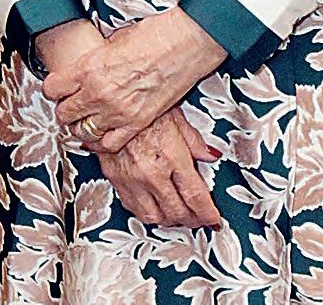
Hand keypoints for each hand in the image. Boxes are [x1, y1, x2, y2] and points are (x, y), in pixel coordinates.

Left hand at [41, 7, 226, 151]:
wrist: (186, 42)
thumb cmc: (155, 34)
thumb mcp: (114, 40)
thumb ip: (96, 59)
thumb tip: (87, 67)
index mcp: (90, 67)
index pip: (52, 88)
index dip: (54, 88)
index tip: (59, 87)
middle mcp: (98, 92)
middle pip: (64, 114)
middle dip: (66, 108)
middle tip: (73, 103)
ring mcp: (117, 111)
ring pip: (82, 132)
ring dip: (82, 125)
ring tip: (89, 118)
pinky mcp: (136, 124)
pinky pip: (107, 144)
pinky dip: (102, 141)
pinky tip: (104, 132)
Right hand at [98, 105, 221, 228]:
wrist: (109, 102)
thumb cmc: (142, 103)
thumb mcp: (176, 115)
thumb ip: (194, 141)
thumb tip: (210, 155)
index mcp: (172, 155)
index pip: (195, 195)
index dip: (207, 212)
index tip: (213, 218)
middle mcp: (152, 172)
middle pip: (176, 211)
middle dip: (191, 219)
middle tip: (199, 218)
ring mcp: (132, 178)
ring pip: (153, 216)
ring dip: (168, 220)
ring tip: (177, 215)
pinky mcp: (115, 179)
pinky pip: (132, 206)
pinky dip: (145, 211)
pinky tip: (153, 206)